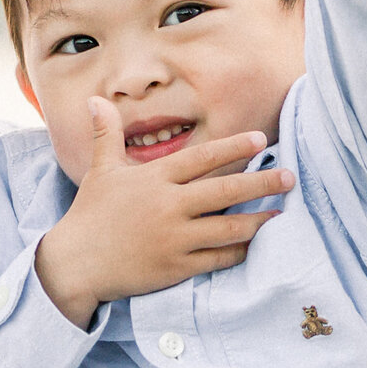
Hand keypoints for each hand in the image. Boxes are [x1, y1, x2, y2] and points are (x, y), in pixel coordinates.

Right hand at [34, 99, 293, 326]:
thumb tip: (96, 99)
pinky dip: (239, 251)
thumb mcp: (100, 171)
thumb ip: (107, 135)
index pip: (201, 158)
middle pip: (225, 192)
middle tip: (290, 176)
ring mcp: (174, 239)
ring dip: (258, 220)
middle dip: (262, 183)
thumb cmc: (90, 215)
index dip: (233, 147)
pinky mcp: (176, 267)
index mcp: (154, 180)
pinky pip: (217, 259)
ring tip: (280, 213)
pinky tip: (254, 244)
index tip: (260, 139)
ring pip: (228, 228)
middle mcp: (168, 206)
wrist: (76, 264)